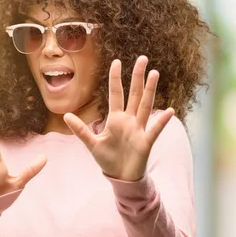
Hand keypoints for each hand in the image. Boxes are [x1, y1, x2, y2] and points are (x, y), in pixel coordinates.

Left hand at [64, 56, 173, 180]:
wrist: (121, 178)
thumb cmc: (108, 160)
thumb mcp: (92, 144)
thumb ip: (81, 129)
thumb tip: (66, 115)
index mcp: (116, 118)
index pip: (116, 93)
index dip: (116, 78)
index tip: (117, 61)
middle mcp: (129, 120)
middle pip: (134, 94)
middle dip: (138, 76)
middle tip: (143, 58)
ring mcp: (139, 129)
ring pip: (145, 105)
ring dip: (150, 90)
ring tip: (155, 73)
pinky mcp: (146, 142)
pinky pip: (155, 129)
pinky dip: (162, 120)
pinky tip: (169, 110)